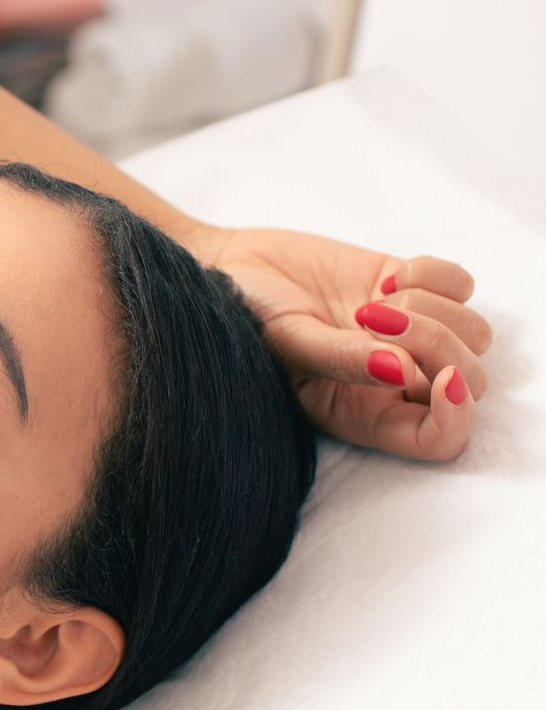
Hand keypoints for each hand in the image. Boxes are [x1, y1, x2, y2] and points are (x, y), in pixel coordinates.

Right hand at [188, 224, 491, 460]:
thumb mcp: (285, 344)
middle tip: (371, 318)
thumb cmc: (245, 320)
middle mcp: (395, 383)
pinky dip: (434, 275)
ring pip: (475, 334)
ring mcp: (411, 336)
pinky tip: (388, 278)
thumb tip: (402, 369)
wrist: (233, 269)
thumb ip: (341, 359)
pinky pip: (464, 286)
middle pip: (469, 381)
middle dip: (436, 345)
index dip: (457, 416)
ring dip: (432, 309)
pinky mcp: (417, 290)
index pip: (440, 440)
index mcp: (363, 414)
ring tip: (372, 301)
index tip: (441, 377)